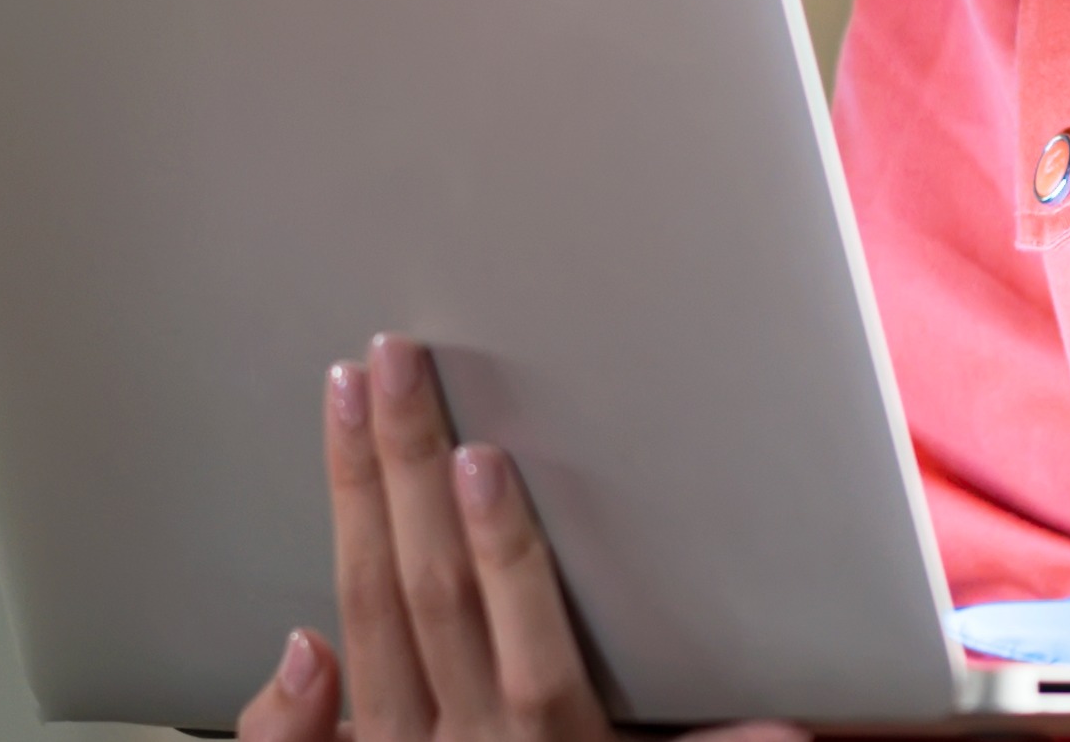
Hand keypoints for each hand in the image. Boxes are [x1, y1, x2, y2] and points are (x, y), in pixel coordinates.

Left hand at [234, 334, 812, 741]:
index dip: (500, 549)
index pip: (520, 638)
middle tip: (391, 364)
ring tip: (343, 406)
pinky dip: (286, 699)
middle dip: (403, 472)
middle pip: (426, 600)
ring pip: (365, 624)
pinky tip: (290, 632)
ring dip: (351, 511)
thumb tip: (783, 734)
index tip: (481, 458)